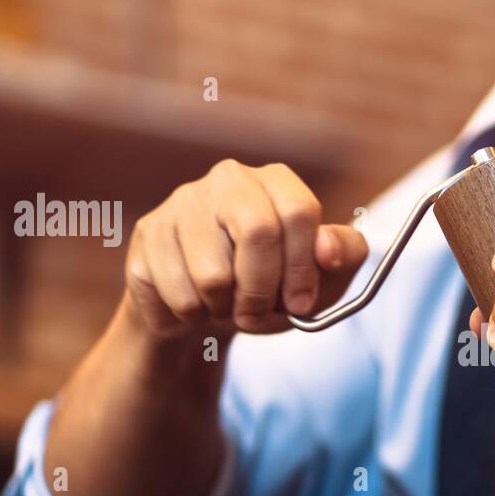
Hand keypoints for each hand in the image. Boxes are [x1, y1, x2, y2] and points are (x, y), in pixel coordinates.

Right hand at [123, 159, 367, 339]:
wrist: (207, 313)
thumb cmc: (273, 288)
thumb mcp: (322, 277)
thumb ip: (345, 256)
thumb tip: (327, 247)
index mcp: (275, 182)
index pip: (298, 211)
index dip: (303, 267)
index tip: (302, 305)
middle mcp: (228, 179)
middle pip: (257, 231)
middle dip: (264, 290)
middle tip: (259, 314)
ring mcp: (182, 203)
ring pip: (213, 274)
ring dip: (226, 309)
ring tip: (225, 304)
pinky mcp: (149, 235)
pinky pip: (178, 294)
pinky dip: (193, 315)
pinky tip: (194, 302)